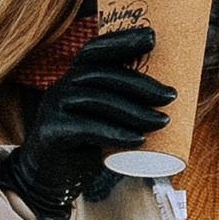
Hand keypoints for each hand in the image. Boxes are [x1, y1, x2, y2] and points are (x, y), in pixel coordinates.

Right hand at [0, 24, 170, 219]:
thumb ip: (122, 107)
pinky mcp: (51, 133)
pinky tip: (138, 139)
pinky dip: (116, 133)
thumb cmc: (82, 149)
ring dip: (135, 110)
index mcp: (74, 80)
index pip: (94, 51)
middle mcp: (61, 88)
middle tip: (171, 96)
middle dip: (140, 82)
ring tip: (163, 121)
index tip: (153, 37)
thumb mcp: (101, 121)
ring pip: (97, 100)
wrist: (45, 182)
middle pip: (102, 75)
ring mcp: (53, 109)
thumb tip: (173, 98)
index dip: (121, 40)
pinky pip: (87, 128)